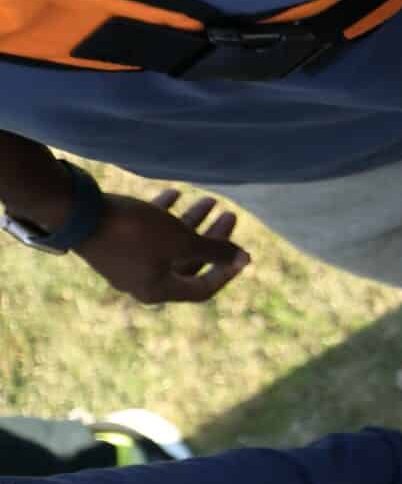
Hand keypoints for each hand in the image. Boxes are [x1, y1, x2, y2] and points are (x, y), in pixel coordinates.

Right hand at [74, 189, 251, 304]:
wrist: (75, 213)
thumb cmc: (134, 232)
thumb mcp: (181, 242)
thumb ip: (214, 251)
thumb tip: (244, 259)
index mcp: (158, 290)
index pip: (201, 289)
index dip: (225, 271)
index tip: (243, 251)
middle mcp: (141, 281)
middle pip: (187, 262)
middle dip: (211, 238)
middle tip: (230, 214)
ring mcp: (125, 262)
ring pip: (168, 243)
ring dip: (191, 221)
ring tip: (210, 198)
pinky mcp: (113, 242)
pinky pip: (146, 231)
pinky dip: (162, 215)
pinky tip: (175, 193)